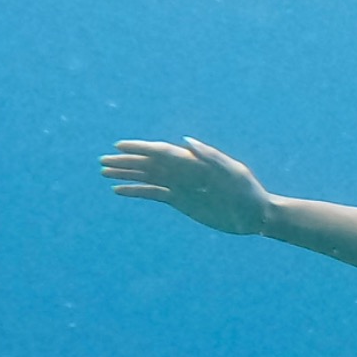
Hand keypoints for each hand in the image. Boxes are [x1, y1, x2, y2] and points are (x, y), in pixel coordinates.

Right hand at [100, 139, 273, 236]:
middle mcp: (183, 171)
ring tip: (104, 173)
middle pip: (149, 163)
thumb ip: (210, 156)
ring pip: (147, 177)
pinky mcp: (180, 201)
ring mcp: (180, 185)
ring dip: (127, 174)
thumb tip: (187, 141)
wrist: (254, 215)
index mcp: (194, 161)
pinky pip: (153, 193)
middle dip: (126, 161)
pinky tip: (120, 191)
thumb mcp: (233, 172)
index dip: (140, 148)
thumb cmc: (247, 191)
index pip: (161, 151)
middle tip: (102, 162)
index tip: (118, 146)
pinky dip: (137, 191)